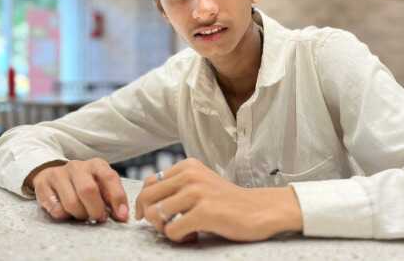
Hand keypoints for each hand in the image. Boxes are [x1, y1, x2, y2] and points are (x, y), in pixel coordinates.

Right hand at [30, 158, 128, 222]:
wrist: (53, 173)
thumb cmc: (84, 182)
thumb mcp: (101, 183)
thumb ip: (112, 196)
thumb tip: (122, 215)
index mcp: (96, 164)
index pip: (110, 178)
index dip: (117, 198)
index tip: (121, 216)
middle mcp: (78, 166)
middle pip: (88, 190)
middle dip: (96, 210)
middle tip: (99, 218)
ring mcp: (59, 174)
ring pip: (71, 202)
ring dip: (80, 215)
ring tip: (83, 215)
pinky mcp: (43, 184)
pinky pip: (54, 208)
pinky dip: (63, 215)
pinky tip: (66, 212)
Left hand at [135, 158, 302, 242]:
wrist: (258, 209)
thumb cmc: (226, 201)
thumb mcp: (200, 184)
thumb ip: (176, 187)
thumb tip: (146, 205)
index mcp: (188, 165)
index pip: (149, 183)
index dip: (145, 203)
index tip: (152, 216)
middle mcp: (190, 175)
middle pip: (148, 197)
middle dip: (151, 217)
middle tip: (167, 226)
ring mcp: (197, 192)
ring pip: (157, 215)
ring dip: (165, 229)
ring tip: (184, 231)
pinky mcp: (204, 212)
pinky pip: (172, 231)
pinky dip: (179, 239)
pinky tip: (194, 236)